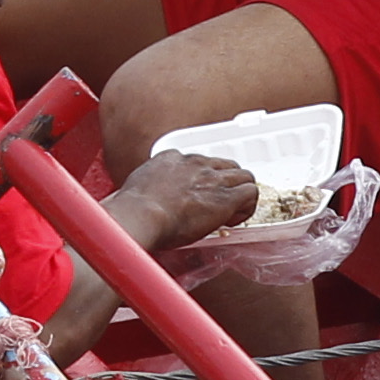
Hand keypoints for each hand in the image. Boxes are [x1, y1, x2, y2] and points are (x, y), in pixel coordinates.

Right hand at [116, 149, 260, 247]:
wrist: (139, 216)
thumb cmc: (130, 211)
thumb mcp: (133, 190)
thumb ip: (142, 191)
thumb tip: (130, 202)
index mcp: (171, 158)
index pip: (199, 162)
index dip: (203, 179)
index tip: (198, 195)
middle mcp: (195, 163)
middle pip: (226, 165)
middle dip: (228, 183)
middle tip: (221, 203)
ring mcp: (212, 178)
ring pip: (244, 176)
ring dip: (241, 194)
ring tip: (232, 213)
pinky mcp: (225, 197)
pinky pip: (250, 194)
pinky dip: (247, 207)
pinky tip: (233, 220)